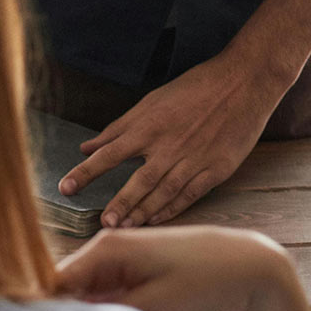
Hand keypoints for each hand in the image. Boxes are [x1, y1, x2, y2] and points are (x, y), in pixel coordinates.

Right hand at [55, 224, 288, 310]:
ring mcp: (115, 262)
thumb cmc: (204, 280)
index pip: (50, 286)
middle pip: (61, 293)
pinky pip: (100, 301)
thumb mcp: (152, 307)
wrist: (245, 266)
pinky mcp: (128, 275)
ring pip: (81, 301)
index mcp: (104, 249)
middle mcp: (103, 250)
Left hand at [59, 55, 279, 226]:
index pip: (110, 153)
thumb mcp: (155, 99)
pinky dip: (171, 210)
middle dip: (118, 204)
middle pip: (138, 182)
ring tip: (124, 227)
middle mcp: (170, 146)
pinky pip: (188, 196)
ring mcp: (194, 160)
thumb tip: (88, 145)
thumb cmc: (197, 86)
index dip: (86, 172)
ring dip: (142, 213)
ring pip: (162, 194)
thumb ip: (120, 125)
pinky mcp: (215, 170)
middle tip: (102, 224)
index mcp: (151, 125)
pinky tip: (157, 220)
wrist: (245, 82)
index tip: (65, 188)